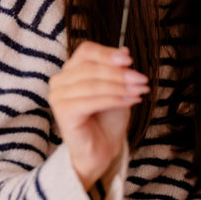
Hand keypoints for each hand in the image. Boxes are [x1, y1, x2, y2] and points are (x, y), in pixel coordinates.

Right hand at [48, 41, 148, 189]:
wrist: (103, 149)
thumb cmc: (108, 118)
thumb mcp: (118, 88)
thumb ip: (117, 70)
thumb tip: (124, 51)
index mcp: (71, 70)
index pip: (86, 51)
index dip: (108, 53)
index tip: (130, 60)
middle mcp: (60, 81)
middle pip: (91, 67)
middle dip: (120, 73)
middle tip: (142, 80)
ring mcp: (58, 96)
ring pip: (93, 84)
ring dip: (120, 87)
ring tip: (140, 91)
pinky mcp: (63, 112)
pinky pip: (91, 101)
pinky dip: (114, 99)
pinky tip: (131, 101)